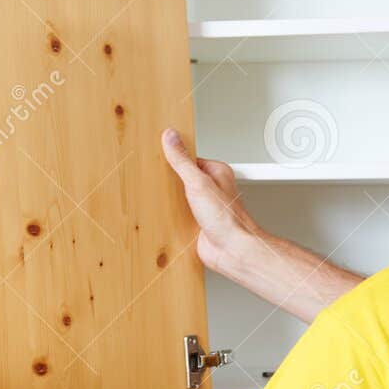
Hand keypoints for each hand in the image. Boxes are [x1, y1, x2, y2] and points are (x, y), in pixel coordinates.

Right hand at [160, 128, 264, 276]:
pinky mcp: (197, 223)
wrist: (232, 251)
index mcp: (216, 173)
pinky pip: (179, 215)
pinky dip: (171, 216)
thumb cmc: (227, 219)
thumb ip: (182, 160)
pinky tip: (163, 216)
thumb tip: (171, 137)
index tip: (158, 155)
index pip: (189, 158)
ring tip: (158, 198)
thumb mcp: (198, 182)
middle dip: (170, 181)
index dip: (173, 158)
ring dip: (170, 201)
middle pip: (183, 178)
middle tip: (156, 178)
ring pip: (180, 198)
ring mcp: (204, 207)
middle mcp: (212, 189)